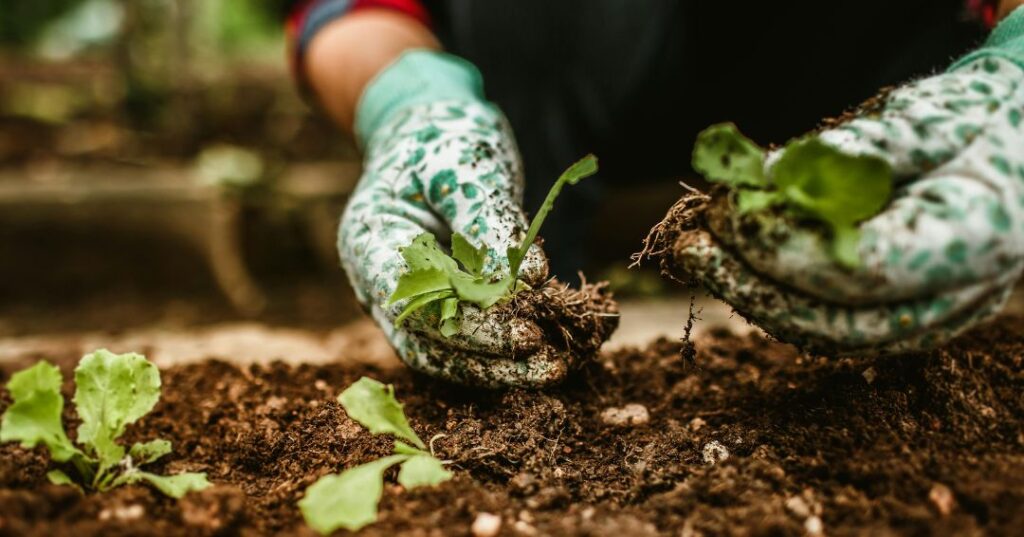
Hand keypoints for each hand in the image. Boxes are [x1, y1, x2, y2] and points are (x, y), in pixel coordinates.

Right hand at [339, 53, 604, 386]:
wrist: (429, 131)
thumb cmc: (443, 139)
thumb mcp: (467, 165)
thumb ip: (490, 221)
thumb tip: (530, 280)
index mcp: (369, 241)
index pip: (415, 303)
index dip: (469, 328)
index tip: (525, 334)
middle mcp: (378, 281)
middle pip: (428, 341)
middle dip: (491, 358)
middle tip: (552, 364)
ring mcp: (404, 299)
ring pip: (446, 354)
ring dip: (499, 369)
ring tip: (555, 370)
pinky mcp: (437, 304)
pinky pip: (465, 341)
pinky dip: (503, 353)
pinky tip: (548, 354)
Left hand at [666, 52, 1023, 353]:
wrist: (1017, 149)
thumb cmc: (978, 123)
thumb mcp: (926, 117)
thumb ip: (853, 153)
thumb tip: (767, 177)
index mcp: (975, 240)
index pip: (862, 271)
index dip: (784, 247)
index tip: (726, 212)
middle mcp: (958, 296)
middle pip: (836, 322)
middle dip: (751, 286)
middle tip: (690, 245)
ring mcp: (933, 318)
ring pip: (829, 335)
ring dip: (754, 297)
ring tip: (700, 253)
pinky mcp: (904, 319)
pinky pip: (832, 325)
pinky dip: (778, 298)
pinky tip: (736, 265)